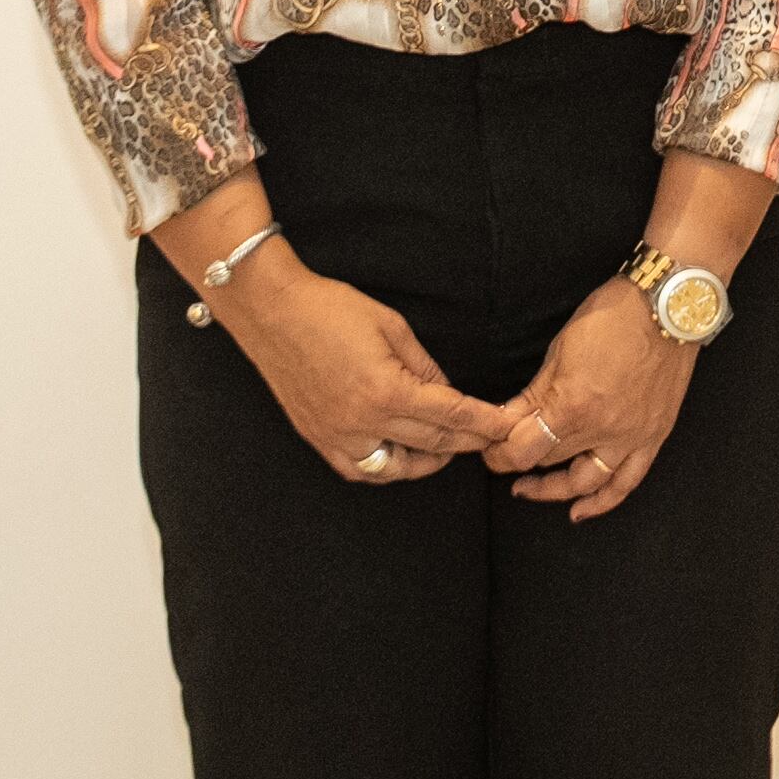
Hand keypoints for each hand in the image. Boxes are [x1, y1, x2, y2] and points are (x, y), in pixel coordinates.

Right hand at [207, 256, 513, 484]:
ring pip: (394, 468)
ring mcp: (336, 435)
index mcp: (387, 391)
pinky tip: (399, 457)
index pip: (451, 416)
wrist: (271, 311)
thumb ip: (424, 367)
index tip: (507, 427)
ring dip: (427, 463)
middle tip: (489, 439)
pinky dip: (383, 469)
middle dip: (466, 443)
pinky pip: (357, 469)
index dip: (484, 423)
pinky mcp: (316, 436)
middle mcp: (362, 422)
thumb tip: (447, 393)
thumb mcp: (392, 328)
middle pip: (430, 443)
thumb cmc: (331, 309)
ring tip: (447, 449)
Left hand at [474, 284, 704, 520]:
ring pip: (584, 482)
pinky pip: (627, 481)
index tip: (489, 447)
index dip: (497, 454)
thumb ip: (533, 395)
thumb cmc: (613, 318)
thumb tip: (505, 421)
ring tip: (530, 488)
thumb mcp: (559, 351)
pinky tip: (579, 512)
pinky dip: (602, 502)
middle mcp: (601, 430)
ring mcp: (631, 436)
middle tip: (505, 452)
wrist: (669, 305)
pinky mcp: (653, 436)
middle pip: (548, 460)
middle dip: (520, 458)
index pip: (521, 450)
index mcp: (572, 406)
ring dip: (552, 490)